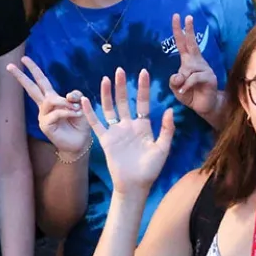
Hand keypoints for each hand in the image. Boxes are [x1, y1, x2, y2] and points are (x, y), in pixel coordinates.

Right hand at [8, 56, 91, 154]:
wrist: (80, 142)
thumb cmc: (80, 122)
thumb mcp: (81, 104)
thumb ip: (75, 95)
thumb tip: (67, 95)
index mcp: (51, 98)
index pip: (41, 81)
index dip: (33, 70)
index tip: (23, 58)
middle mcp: (45, 106)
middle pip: (31, 88)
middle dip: (21, 76)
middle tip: (10, 65)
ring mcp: (43, 116)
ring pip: (49, 100)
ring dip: (64, 102)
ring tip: (76, 108)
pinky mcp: (45, 125)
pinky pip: (56, 113)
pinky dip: (68, 111)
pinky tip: (76, 114)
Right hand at [86, 68, 174, 190]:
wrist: (134, 185)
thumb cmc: (150, 169)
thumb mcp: (163, 149)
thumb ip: (167, 130)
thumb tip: (170, 110)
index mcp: (143, 126)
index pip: (143, 102)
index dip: (143, 88)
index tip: (144, 72)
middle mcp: (128, 126)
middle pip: (124, 101)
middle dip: (122, 86)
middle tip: (120, 70)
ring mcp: (116, 132)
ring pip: (110, 108)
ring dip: (107, 94)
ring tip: (105, 79)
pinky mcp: (105, 140)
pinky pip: (96, 123)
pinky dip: (90, 112)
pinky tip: (85, 100)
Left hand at [166, 14, 219, 119]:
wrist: (205, 107)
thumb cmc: (190, 95)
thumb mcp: (176, 88)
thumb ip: (174, 81)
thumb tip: (178, 75)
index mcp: (188, 62)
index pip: (183, 44)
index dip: (179, 31)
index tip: (177, 17)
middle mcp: (197, 62)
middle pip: (191, 44)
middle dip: (188, 30)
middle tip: (187, 16)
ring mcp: (205, 69)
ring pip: (188, 69)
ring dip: (183, 80)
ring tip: (183, 89)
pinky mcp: (209, 78)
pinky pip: (194, 78)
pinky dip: (187, 85)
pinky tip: (185, 90)